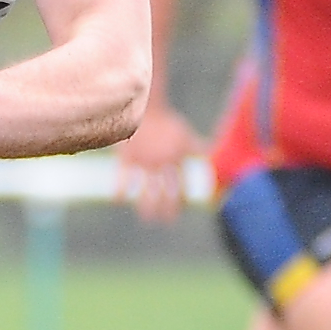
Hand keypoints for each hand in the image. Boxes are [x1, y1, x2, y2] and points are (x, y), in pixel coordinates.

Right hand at [115, 105, 203, 222]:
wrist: (144, 107)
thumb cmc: (166, 122)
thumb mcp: (184, 133)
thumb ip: (197, 146)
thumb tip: (211, 152)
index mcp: (176, 158)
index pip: (181, 186)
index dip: (180, 202)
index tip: (177, 212)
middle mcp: (161, 163)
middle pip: (165, 194)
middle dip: (166, 211)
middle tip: (164, 221)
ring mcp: (143, 161)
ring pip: (145, 191)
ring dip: (146, 208)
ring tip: (147, 219)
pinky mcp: (126, 158)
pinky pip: (122, 179)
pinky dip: (120, 190)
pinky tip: (119, 199)